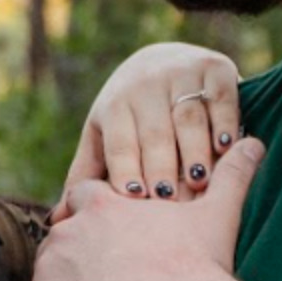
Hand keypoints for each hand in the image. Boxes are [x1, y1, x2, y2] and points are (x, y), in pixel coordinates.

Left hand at [34, 136, 264, 280]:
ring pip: (48, 279)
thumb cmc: (196, 263)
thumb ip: (232, 177)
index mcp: (102, 206)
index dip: (89, 215)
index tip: (102, 236)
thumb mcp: (217, 214)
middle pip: (59, 240)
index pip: (82, 197)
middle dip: (74, 258)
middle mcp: (68, 233)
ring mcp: (51, 271)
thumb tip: (255, 142)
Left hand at [64, 42, 240, 203]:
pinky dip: (224, 121)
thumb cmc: (130, 118)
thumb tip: (55, 221)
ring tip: (199, 180)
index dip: (126, 167)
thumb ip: (86, 177)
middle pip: (154, 133)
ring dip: (194, 149)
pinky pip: (221, 97)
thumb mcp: (103, 139)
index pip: (120, 142)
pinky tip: (226, 148)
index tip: (134, 196)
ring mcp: (181, 73)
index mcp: (115, 106)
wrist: (163, 59)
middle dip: (161, 166)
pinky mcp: (215, 67)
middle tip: (168, 200)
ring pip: (188, 116)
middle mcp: (145, 85)